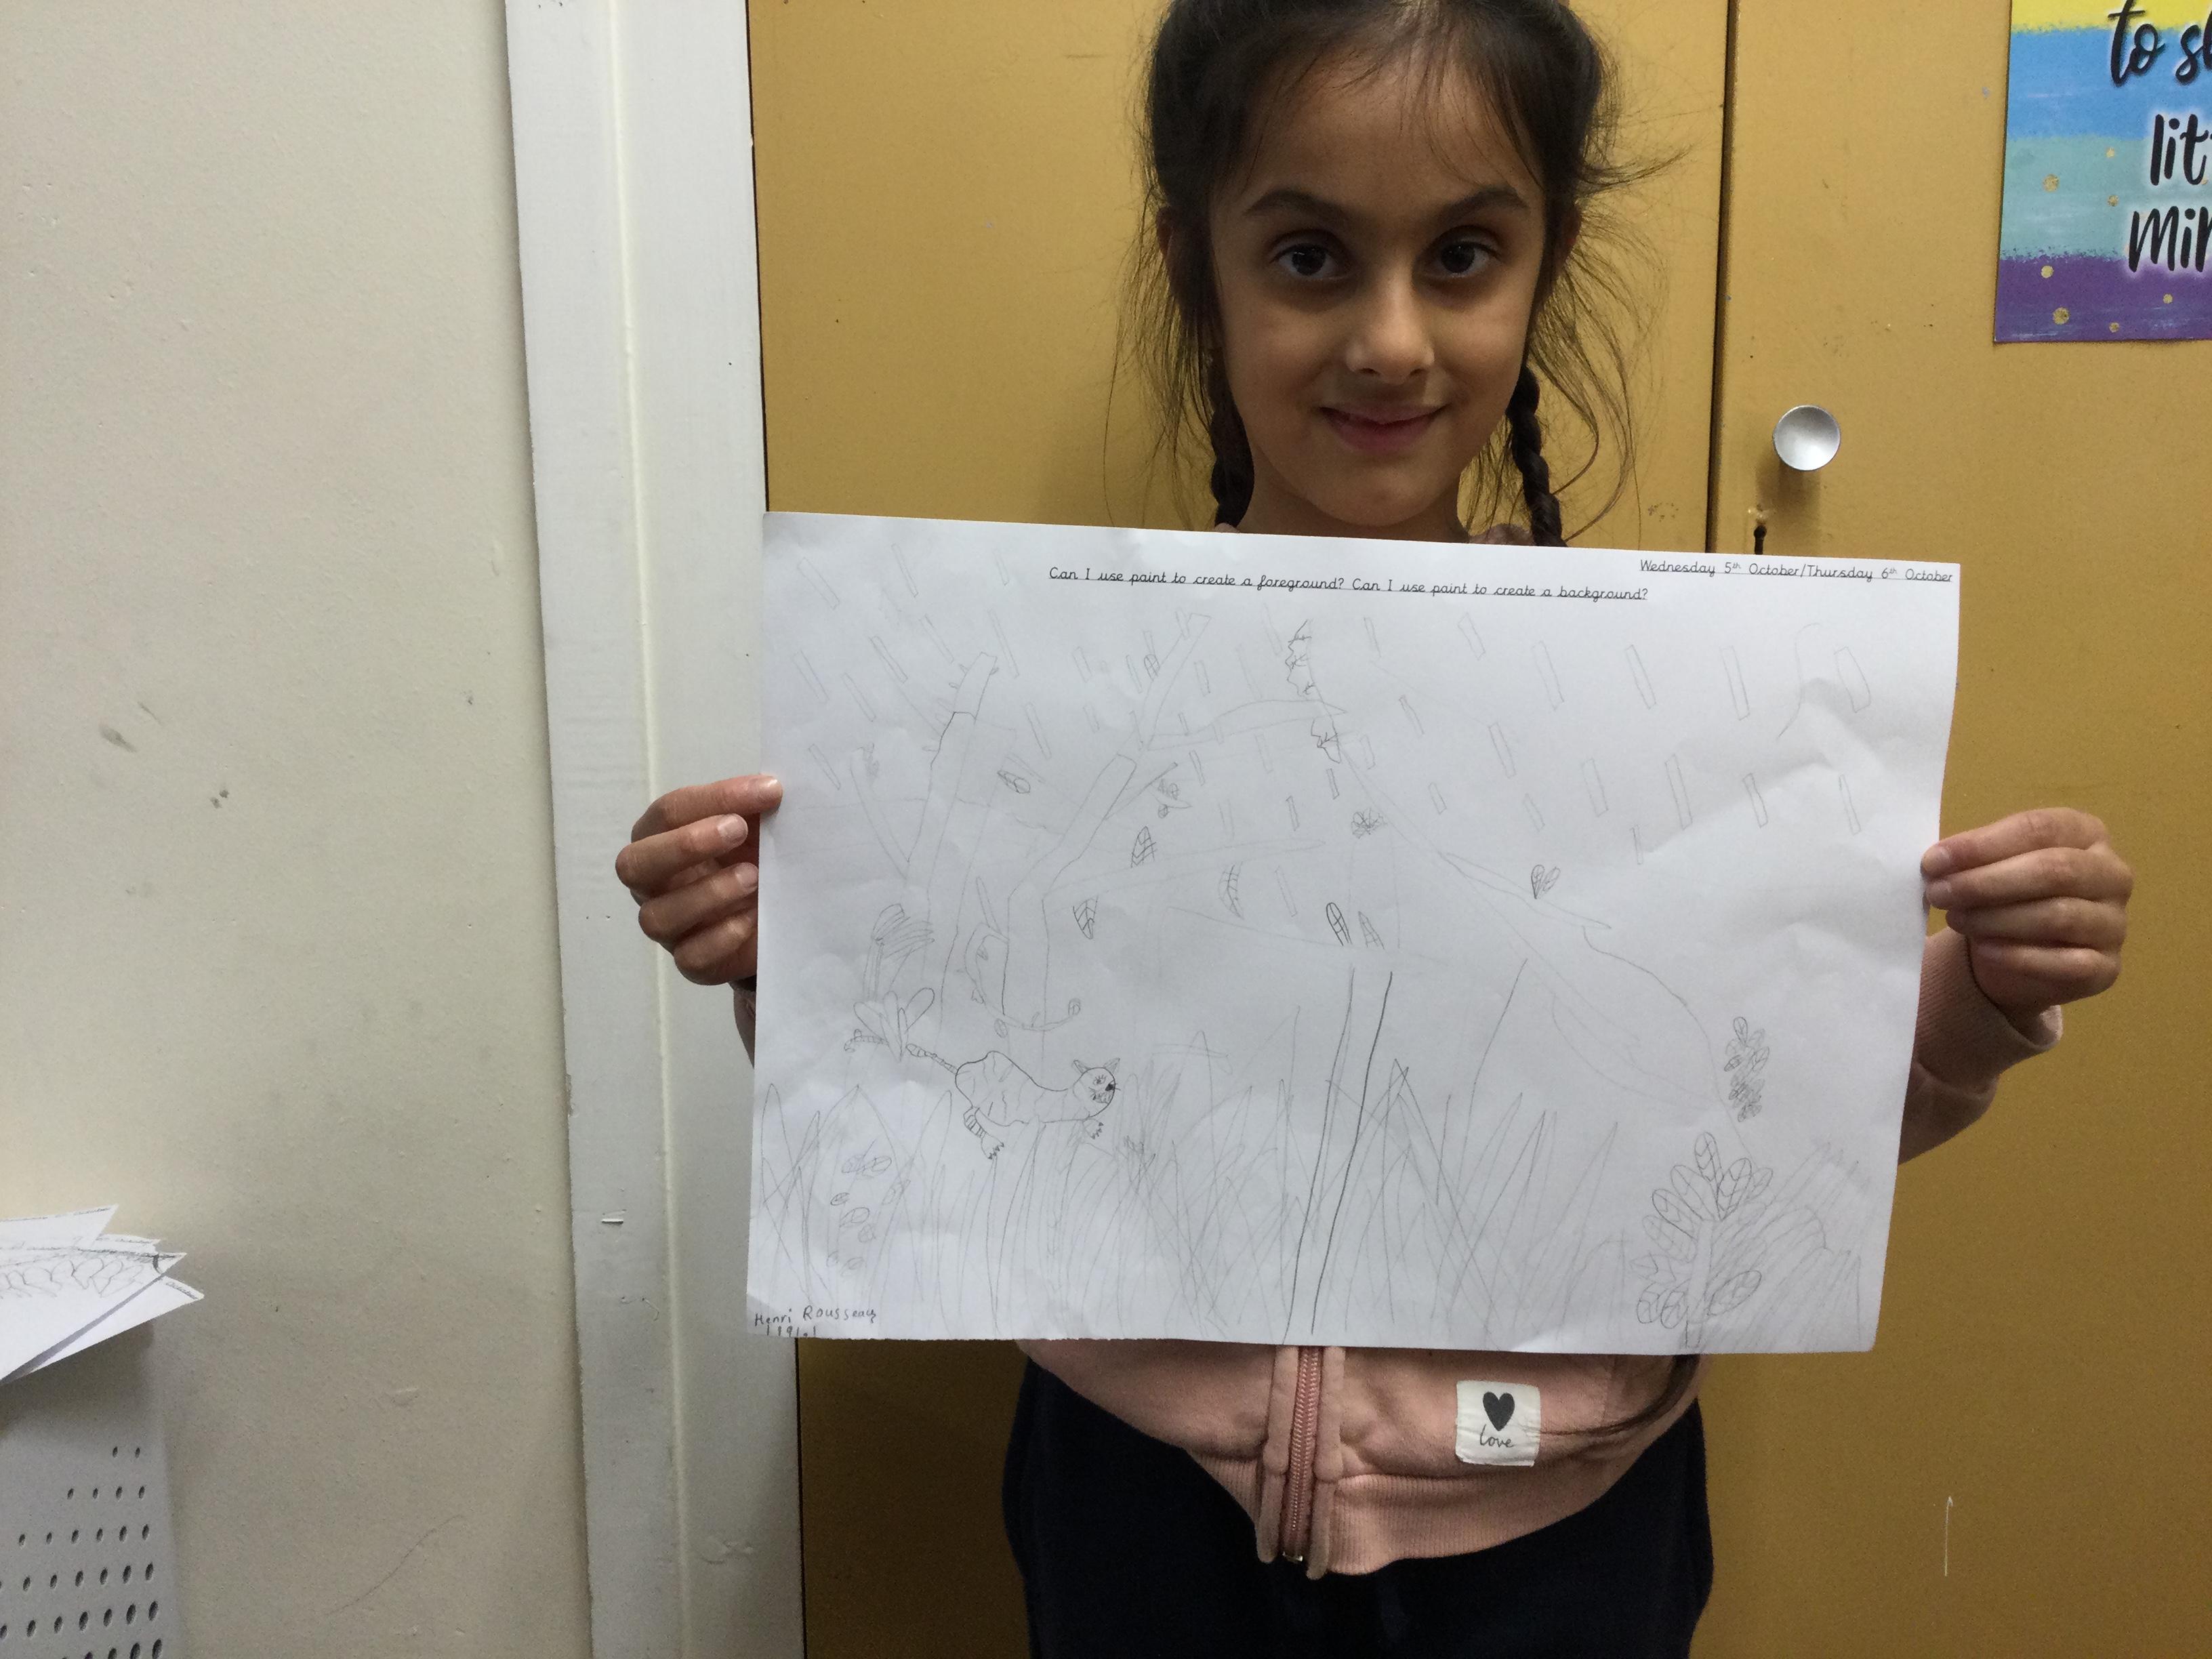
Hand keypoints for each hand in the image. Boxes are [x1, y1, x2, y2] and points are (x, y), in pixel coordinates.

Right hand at [616, 774, 782, 984]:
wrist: (777, 911)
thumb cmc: (754, 855)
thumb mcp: (757, 824)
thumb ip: (756, 804)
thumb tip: (771, 788)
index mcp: (659, 837)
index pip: (670, 812)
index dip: (717, 798)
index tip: (769, 791)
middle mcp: (651, 882)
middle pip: (634, 864)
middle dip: (686, 845)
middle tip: (738, 830)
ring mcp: (667, 925)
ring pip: (658, 917)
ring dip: (708, 894)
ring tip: (754, 877)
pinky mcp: (691, 961)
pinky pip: (690, 957)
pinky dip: (722, 937)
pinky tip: (752, 918)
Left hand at [1922, 808, 2131, 1019]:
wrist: (2023, 960)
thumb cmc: (2009, 898)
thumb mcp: (1992, 868)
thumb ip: (1973, 860)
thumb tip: (1937, 862)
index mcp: (2086, 834)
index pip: (2038, 829)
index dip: (1982, 844)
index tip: (1934, 860)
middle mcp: (2111, 874)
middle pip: (2053, 870)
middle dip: (1987, 882)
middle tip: (1939, 892)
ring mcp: (2114, 922)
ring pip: (2059, 915)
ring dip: (1997, 918)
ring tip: (1955, 919)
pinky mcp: (2106, 967)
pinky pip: (2067, 962)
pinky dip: (2020, 956)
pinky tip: (1985, 950)